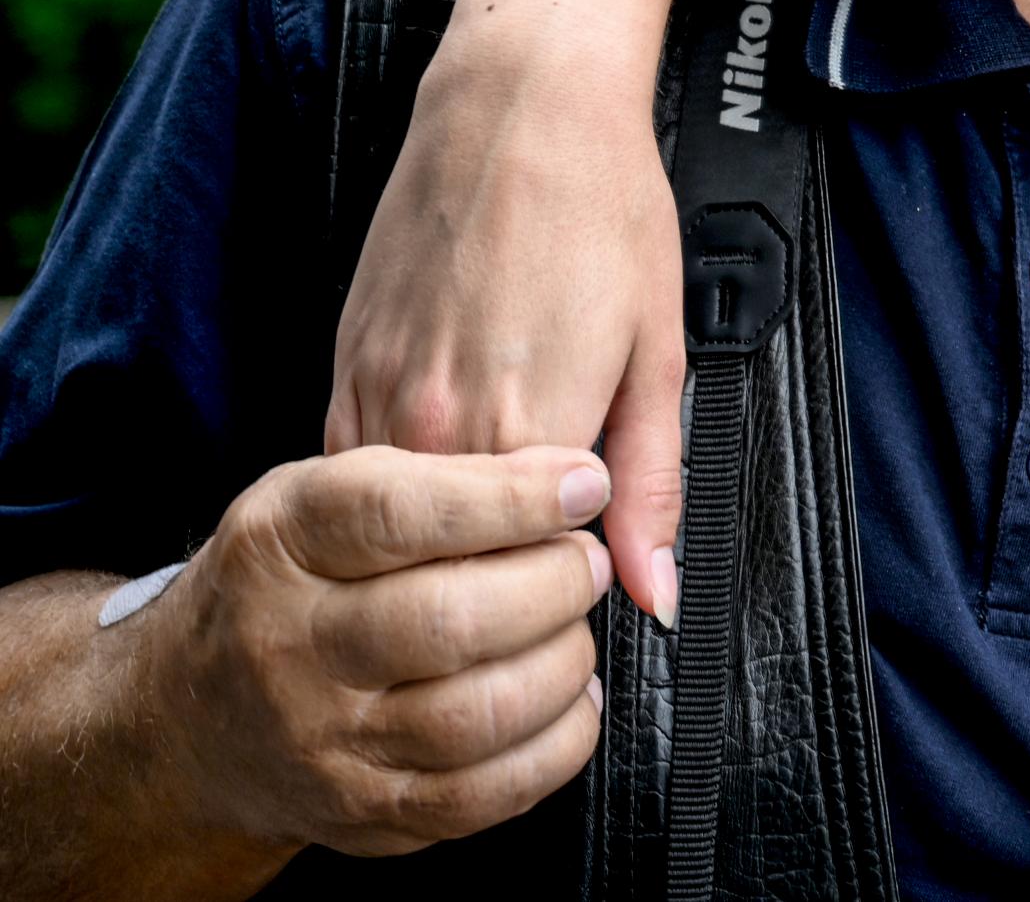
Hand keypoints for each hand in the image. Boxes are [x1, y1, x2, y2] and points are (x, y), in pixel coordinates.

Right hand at [130, 447, 610, 860]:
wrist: (186, 720)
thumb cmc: (285, 585)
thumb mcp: (319, 497)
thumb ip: (435, 476)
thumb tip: (571, 480)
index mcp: (281, 545)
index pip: (400, 514)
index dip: (512, 498)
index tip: (584, 485)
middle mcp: (289, 647)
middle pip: (450, 621)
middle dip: (554, 585)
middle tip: (584, 564)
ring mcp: (323, 742)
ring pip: (475, 714)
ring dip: (563, 665)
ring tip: (573, 630)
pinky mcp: (362, 811)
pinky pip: (482, 795)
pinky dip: (555, 746)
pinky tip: (566, 703)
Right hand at [328, 48, 684, 626]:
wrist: (519, 106)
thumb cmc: (604, 208)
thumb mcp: (661, 349)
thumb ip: (652, 484)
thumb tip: (656, 592)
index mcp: (525, 429)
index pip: (527, 582)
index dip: (564, 593)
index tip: (588, 574)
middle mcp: (435, 425)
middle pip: (452, 568)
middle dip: (502, 582)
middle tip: (551, 552)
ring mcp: (377, 398)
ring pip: (395, 530)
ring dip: (443, 539)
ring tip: (498, 510)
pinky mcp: (343, 369)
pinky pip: (359, 475)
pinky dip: (399, 492)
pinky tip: (443, 469)